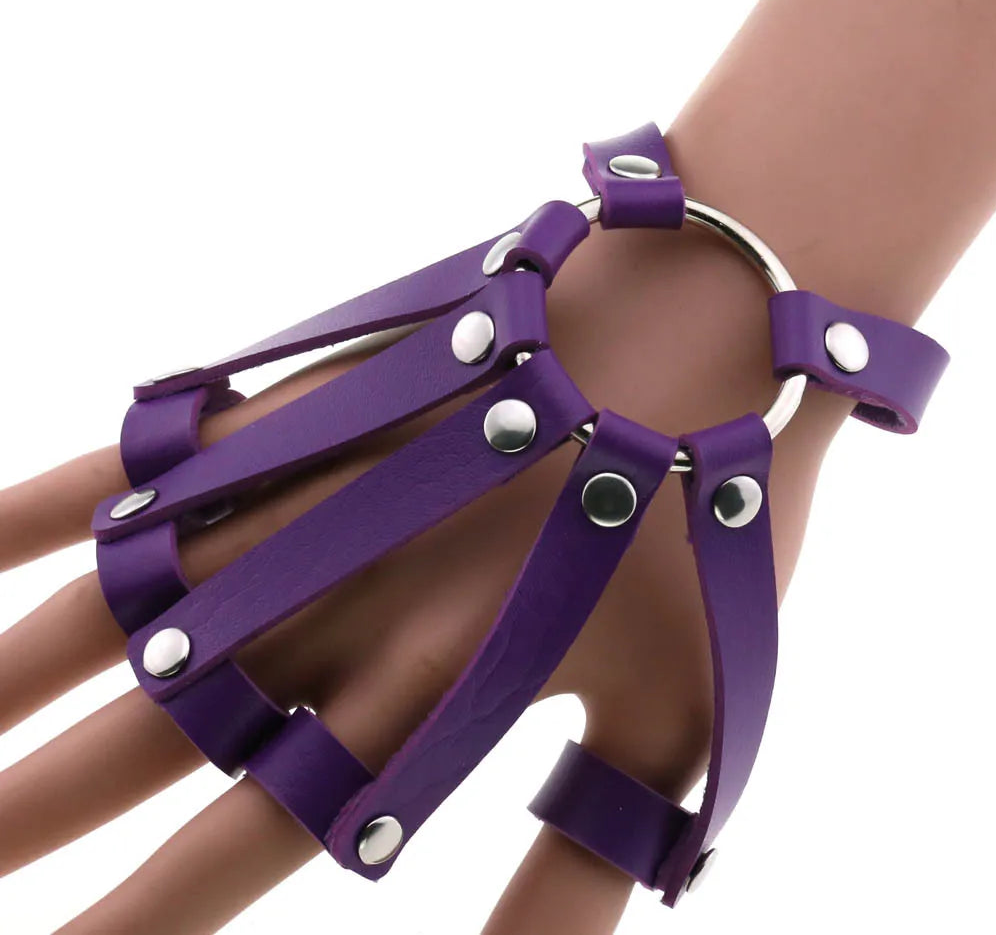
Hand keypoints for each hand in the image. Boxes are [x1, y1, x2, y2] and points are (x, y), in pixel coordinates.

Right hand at [0, 219, 852, 933]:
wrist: (711, 335)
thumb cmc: (711, 532)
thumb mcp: (679, 726)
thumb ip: (580, 877)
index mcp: (422, 703)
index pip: (233, 855)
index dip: (128, 928)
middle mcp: (337, 609)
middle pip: (136, 750)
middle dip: (19, 824)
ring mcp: (309, 496)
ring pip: (106, 616)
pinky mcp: (303, 404)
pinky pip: (140, 464)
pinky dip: (35, 511)